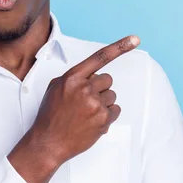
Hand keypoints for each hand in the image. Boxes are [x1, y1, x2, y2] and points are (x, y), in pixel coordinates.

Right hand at [9, 35, 139, 182]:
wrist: (48, 142)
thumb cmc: (51, 115)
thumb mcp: (55, 88)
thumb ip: (74, 78)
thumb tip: (91, 76)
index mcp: (72, 78)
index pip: (100, 57)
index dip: (120, 47)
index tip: (135, 39)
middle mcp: (85, 88)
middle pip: (107, 80)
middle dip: (100, 89)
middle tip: (86, 101)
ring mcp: (95, 104)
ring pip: (112, 96)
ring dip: (103, 103)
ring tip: (86, 113)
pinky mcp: (103, 118)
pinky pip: (116, 110)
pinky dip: (107, 115)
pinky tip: (92, 121)